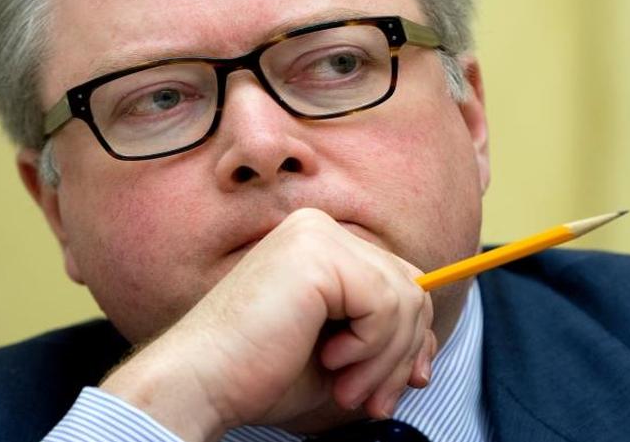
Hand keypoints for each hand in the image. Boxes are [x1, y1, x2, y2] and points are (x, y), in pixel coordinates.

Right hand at [99, 208, 436, 441]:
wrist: (201, 383)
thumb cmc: (258, 375)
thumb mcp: (340, 358)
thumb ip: (383, 345)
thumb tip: (427, 356)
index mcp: (320, 245)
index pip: (399, 280)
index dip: (414, 335)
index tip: (409, 382)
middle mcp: (319, 228)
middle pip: (409, 286)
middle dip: (403, 354)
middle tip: (373, 401)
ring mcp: (317, 234)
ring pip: (404, 298)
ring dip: (386, 359)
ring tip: (348, 390)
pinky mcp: (317, 253)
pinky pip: (385, 303)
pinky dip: (372, 346)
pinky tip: (333, 360)